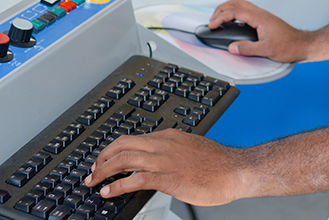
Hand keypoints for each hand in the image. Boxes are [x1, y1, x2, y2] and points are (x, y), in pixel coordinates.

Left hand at [85, 131, 247, 205]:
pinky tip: (108, 192)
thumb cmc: (219, 164)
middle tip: (93, 169)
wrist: (235, 170)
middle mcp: (164, 144)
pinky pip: (134, 180)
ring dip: (103, 171)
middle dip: (102, 157)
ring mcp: (164, 160)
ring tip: (93, 181)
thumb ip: (175, 152)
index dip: (115, 149)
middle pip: (122, 145)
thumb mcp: (193, 149)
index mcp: (169, 136)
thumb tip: (162, 162)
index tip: (106, 159)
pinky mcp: (167, 177)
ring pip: (124, 160)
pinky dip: (117, 186)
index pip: (134, 138)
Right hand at [209, 0, 311, 62]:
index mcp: (259, 17)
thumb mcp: (266, 50)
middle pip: (236, 2)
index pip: (234, 12)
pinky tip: (233, 23)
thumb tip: (232, 47)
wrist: (302, 44)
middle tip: (212, 20)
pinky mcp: (264, 19)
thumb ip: (247, 49)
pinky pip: (246, 10)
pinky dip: (235, 13)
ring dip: (228, 9)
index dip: (220, 17)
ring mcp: (262, 15)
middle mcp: (260, 13)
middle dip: (221, 9)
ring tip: (219, 20)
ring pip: (241, 4)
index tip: (211, 25)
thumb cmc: (289, 46)